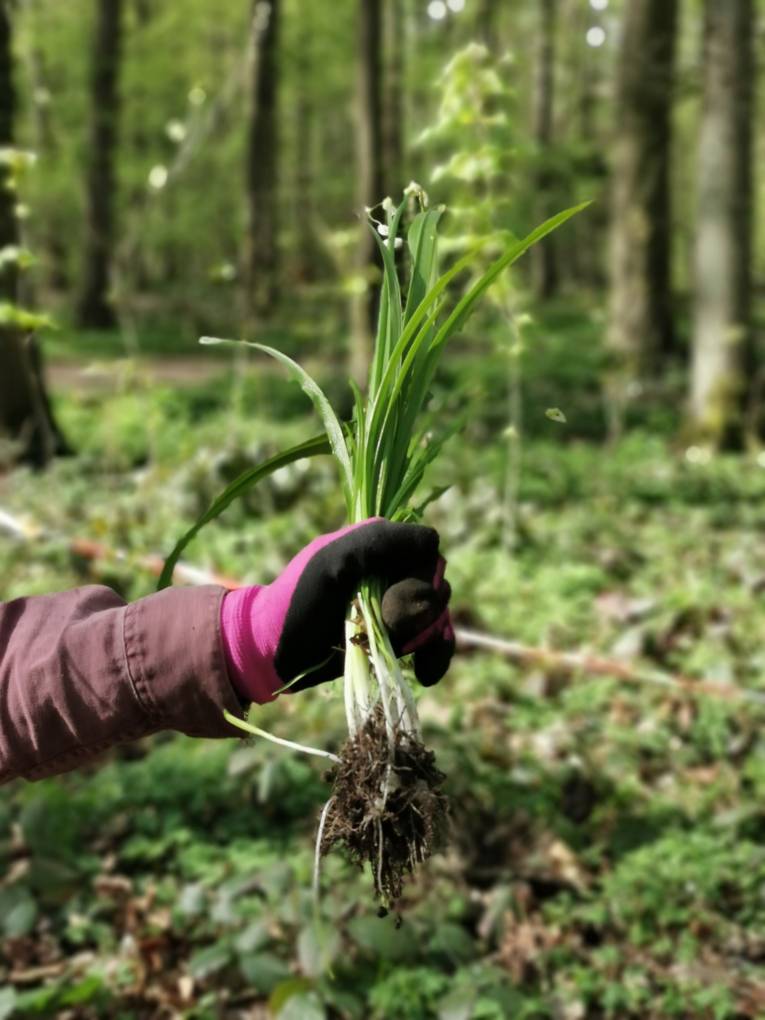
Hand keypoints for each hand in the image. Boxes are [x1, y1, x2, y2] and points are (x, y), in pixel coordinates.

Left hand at [220, 518, 453, 702]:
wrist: (276, 651)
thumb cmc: (297, 601)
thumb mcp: (332, 561)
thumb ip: (378, 542)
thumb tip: (433, 542)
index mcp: (379, 544)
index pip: (427, 552)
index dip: (418, 576)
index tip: (392, 595)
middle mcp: (392, 571)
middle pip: (436, 587)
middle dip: (417, 613)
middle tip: (384, 627)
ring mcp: (397, 606)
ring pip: (438, 616)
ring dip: (424, 637)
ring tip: (395, 650)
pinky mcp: (397, 638)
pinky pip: (436, 642)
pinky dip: (437, 657)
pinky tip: (425, 674)